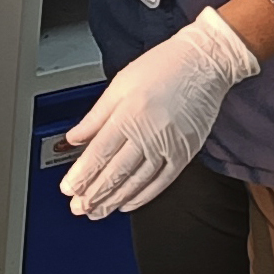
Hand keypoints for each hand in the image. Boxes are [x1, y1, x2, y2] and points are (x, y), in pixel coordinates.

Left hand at [61, 7, 259, 217]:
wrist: (205, 62)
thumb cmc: (163, 67)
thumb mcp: (119, 84)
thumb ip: (95, 116)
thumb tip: (73, 138)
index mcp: (128, 114)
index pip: (99, 153)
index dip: (82, 175)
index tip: (69, 189)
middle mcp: (148, 132)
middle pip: (116, 172)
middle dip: (94, 194)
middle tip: (79, 208)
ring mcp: (169, 145)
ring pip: (137, 181)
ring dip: (115, 200)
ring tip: (97, 212)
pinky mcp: (186, 152)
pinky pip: (162, 181)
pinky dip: (144, 196)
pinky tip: (128, 204)